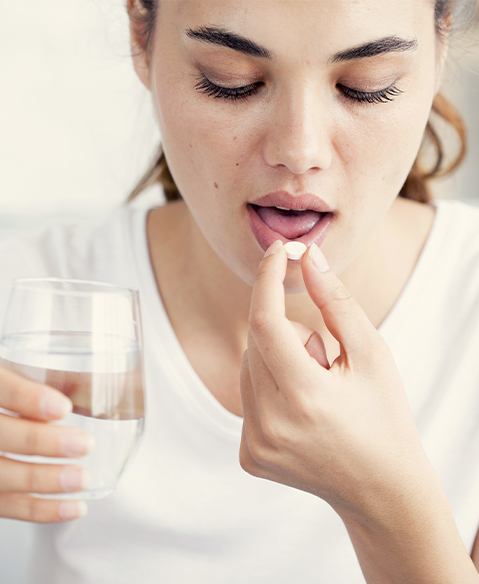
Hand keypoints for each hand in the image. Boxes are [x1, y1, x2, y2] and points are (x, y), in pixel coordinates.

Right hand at [0, 366, 92, 521]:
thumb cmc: (12, 392)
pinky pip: (5, 505)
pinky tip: (74, 507)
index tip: (63, 407)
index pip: (0, 387)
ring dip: (43, 480)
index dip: (26, 398)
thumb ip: (46, 378)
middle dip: (40, 442)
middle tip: (84, 444)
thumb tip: (96, 384)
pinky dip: (40, 511)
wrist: (1, 415)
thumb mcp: (20, 372)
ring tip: (82, 478)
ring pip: (0, 475)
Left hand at [239, 240, 432, 520]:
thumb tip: (307, 257)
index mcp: (305, 398)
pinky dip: (269, 387)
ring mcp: (255, 445)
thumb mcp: (372, 354)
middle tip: (325, 360)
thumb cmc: (384, 415)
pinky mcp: (248, 455)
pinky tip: (302, 411)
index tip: (278, 251)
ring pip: (248, 366)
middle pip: (256, 343)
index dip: (267, 279)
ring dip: (277, 360)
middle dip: (287, 333)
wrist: (380, 489)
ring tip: (316, 390)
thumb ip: (336, 302)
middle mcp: (270, 425)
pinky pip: (247, 396)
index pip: (265, 322)